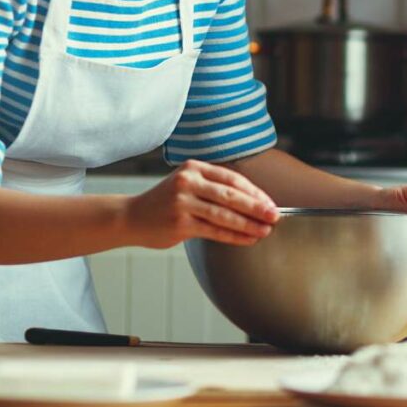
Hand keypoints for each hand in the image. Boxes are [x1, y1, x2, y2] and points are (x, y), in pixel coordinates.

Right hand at [126, 160, 279, 246]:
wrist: (132, 217)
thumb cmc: (166, 202)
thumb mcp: (187, 183)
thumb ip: (213, 187)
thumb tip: (253, 201)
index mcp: (194, 167)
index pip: (231, 178)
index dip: (254, 191)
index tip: (270, 203)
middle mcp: (188, 182)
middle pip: (230, 195)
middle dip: (256, 207)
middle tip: (275, 216)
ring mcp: (182, 203)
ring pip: (224, 214)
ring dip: (248, 224)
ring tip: (265, 230)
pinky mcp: (180, 224)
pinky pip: (214, 231)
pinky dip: (234, 236)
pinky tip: (248, 239)